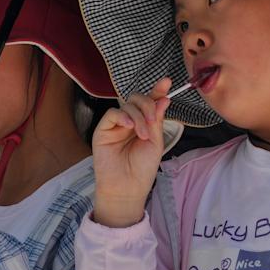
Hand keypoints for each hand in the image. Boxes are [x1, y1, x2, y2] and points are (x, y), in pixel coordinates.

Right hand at [91, 78, 170, 228]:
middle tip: (153, 120)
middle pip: (137, 99)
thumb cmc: (142, 169)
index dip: (157, 91)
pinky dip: (123, 116)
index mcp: (144, 124)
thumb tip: (163, 99)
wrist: (128, 188)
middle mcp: (130, 122)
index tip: (167, 82)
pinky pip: (112, 114)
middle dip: (148, 104)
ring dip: (139, 116)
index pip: (150, 102)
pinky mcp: (103, 130)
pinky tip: (130, 127)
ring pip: (127, 105)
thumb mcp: (156, 142)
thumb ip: (157, 120)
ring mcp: (116, 125)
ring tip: (143, 134)